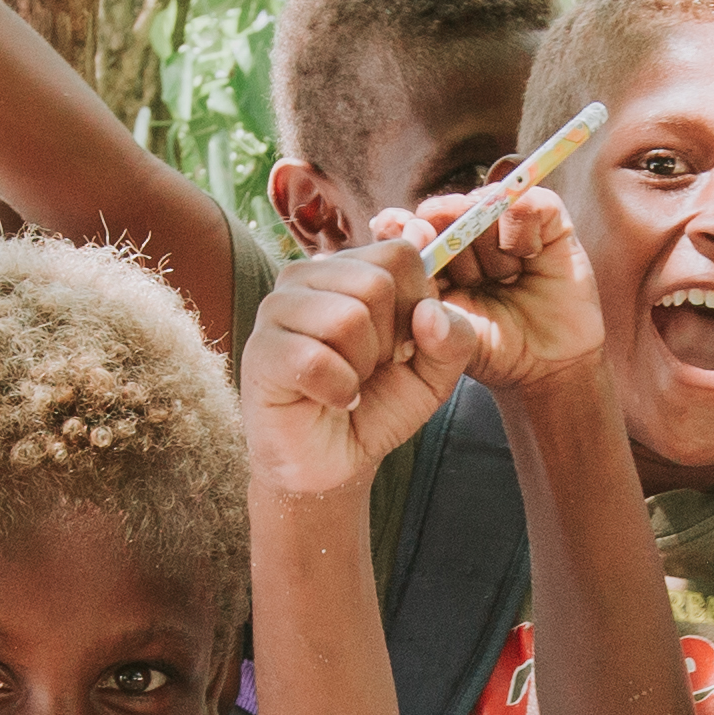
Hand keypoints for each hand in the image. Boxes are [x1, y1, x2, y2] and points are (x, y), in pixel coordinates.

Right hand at [238, 185, 577, 494]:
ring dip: (360, 366)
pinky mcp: (260, 350)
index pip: (400, 253)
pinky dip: (337, 389)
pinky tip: (330, 399)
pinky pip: (314, 360)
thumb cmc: (377, 406)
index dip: (417, 305)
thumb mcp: (434, 374)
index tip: (402, 344)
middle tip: (370, 368)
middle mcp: (308, 275)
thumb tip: (431, 311)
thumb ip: (453, 339)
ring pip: (345, 317)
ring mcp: (277, 308)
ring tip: (347, 381)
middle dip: (389, 340)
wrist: (334, 460)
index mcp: (350, 267)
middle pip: (376, 282)